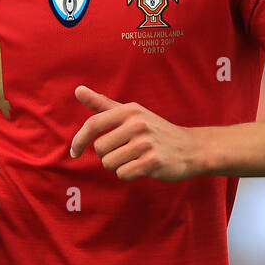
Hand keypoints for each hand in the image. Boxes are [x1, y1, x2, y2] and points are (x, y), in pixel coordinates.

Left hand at [69, 87, 200, 181]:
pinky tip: (142, 167)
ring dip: (118, 166)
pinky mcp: (153, 162)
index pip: (93, 124)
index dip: (79, 140)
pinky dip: (128, 174)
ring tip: (135, 159)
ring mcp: (146, 143)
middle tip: (125, 152)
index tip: (74, 152)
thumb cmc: (155, 130)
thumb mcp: (131, 113)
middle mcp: (137, 124)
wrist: (190, 147)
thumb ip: (103, 103)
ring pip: (110, 163)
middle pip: (100, 149)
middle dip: (107, 155)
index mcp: (129, 110)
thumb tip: (77, 90)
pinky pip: (123, 174)